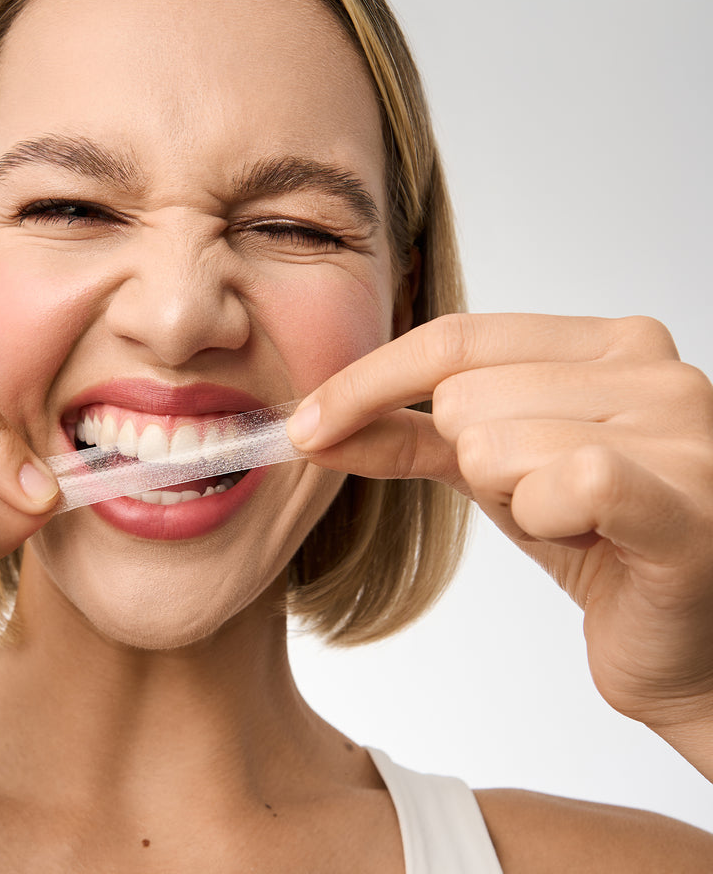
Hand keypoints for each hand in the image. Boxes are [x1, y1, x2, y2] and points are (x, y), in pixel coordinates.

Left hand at [287, 314, 712, 775]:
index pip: (454, 338)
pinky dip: (546, 520)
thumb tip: (313, 426)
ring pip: (495, 440)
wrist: (683, 643)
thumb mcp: (492, 471)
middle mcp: (654, 370)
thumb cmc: (595, 543)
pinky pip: (561, 482)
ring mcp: (682, 430)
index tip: (306, 424)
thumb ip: (409, 435)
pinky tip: (587, 539)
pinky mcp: (688, 500)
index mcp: (609, 343)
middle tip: (538, 500)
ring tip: (569, 521)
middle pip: (464, 395)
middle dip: (474, 464)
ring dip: (511, 498)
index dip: (368, 382)